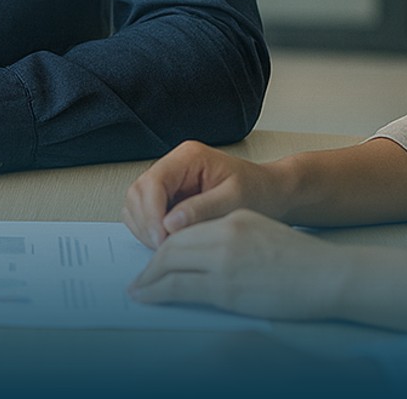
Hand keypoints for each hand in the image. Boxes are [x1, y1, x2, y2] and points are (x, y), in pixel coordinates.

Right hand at [122, 140, 288, 247]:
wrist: (270, 193)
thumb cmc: (257, 192)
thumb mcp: (235, 200)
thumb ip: (202, 209)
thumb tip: (170, 224)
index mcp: (188, 157)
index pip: (153, 182)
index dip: (151, 213)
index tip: (162, 239)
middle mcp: (173, 166)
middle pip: (138, 192)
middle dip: (146, 223)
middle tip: (163, 248)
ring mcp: (168, 182)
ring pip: (136, 204)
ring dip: (145, 229)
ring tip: (167, 248)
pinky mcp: (168, 198)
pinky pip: (145, 214)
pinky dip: (149, 231)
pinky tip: (168, 243)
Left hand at [127, 209, 347, 319]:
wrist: (329, 276)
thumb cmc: (304, 262)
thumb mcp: (263, 234)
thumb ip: (233, 238)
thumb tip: (206, 256)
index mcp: (235, 218)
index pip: (187, 228)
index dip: (165, 242)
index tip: (156, 257)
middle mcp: (225, 233)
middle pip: (173, 243)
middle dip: (152, 262)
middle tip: (140, 276)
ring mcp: (223, 259)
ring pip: (169, 263)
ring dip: (148, 278)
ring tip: (138, 289)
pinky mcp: (225, 286)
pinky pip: (179, 286)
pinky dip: (156, 291)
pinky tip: (147, 296)